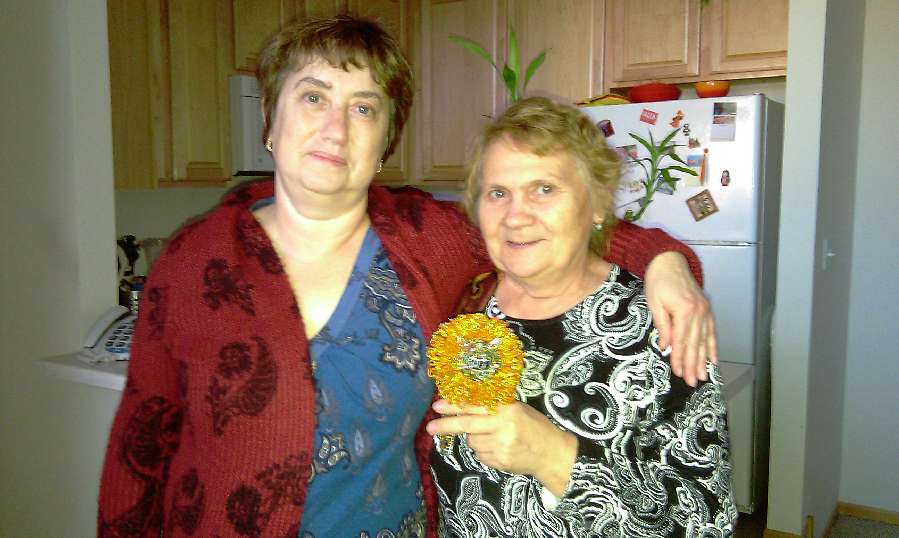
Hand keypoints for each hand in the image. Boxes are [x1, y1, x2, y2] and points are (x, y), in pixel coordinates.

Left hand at [426, 399, 576, 495]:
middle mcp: (503, 426)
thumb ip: (493, 407)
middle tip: (430, 427)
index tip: (437, 405)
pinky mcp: (500, 461)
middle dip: (446, 425)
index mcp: (507, 408)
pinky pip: (480, 455)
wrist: (552, 453)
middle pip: (467, 425)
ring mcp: (501, 446)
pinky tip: (498, 449)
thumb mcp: (517, 409)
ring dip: (475, 439)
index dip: (454, 405)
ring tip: (492, 437)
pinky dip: (483, 451)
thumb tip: (462, 404)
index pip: (475, 405)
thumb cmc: (533, 427)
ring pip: (473, 441)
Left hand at [644, 252, 717, 385]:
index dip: (680, 358)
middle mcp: (699, 312)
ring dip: (704, 360)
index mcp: (684, 310)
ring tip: (703, 376)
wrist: (670, 262)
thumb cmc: (658, 282)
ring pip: (705, 340)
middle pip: (695, 344)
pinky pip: (712, 332)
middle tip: (692, 382)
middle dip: (693, 365)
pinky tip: (713, 360)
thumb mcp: (654, 303)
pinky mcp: (707, 310)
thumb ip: (663, 325)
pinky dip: (713, 347)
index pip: (681, 340)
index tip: (678, 373)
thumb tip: (666, 347)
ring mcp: (706, 311)